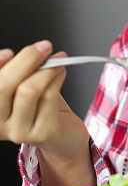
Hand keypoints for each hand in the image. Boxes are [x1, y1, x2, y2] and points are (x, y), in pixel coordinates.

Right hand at [0, 41, 89, 162]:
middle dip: (26, 60)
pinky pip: (48, 97)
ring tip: (58, 60)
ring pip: (28, 90)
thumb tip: (25, 53)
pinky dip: (57, 79)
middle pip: (4, 86)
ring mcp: (18, 131)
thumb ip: (18, 74)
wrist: (63, 139)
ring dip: (46, 69)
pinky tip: (62, 72)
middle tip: (44, 47)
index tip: (8, 52)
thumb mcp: (24, 88)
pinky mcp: (41, 133)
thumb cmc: (41, 110)